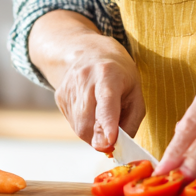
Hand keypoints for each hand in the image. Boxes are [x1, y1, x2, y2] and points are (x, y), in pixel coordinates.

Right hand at [28, 10, 144, 152]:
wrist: (86, 50)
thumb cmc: (118, 71)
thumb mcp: (135, 89)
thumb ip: (132, 119)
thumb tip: (120, 145)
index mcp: (108, 74)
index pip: (106, 102)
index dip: (108, 123)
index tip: (110, 141)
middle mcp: (85, 79)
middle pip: (89, 122)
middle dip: (102, 138)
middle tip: (114, 136)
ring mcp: (68, 88)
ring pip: (80, 128)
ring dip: (94, 133)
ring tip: (103, 115)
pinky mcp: (60, 97)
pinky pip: (74, 124)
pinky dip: (86, 126)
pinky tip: (92, 110)